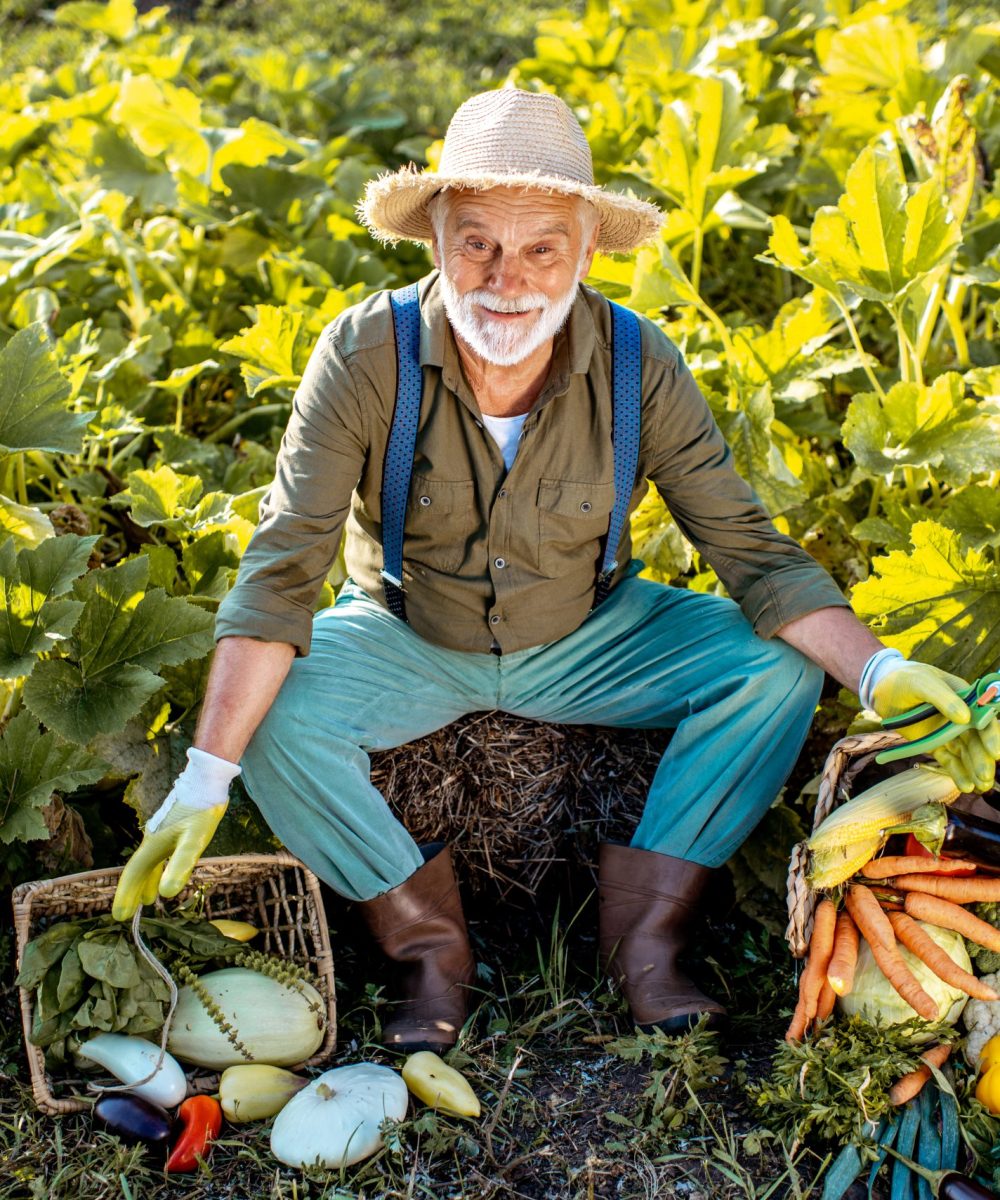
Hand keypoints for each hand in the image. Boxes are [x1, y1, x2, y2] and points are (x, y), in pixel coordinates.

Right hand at [112, 748, 241, 920]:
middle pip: (138, 871)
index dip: (125, 896)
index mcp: (153, 845)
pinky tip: (167, 875)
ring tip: (147, 900)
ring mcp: (163, 835)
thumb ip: (180, 865)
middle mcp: (153, 840)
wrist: (207, 781)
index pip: (134, 874)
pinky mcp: (174, 830)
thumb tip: (166, 893)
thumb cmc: (200, 811)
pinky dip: (160, 870)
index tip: (119, 916)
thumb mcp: (194, 840)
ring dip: (146, 882)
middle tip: (126, 914)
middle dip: (132, 892)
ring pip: (150, 864)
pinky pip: (161, 856)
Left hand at [870, 660, 999, 792]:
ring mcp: (948, 732)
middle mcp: (961, 718)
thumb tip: (964, 718)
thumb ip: (943, 698)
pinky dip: (957, 772)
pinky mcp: (934, 744)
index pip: (984, 718)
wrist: (883, 688)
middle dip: (983, 758)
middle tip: (985, 776)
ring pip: (966, 753)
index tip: (995, 752)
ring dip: (973, 769)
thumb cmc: (907, 678)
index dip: (992, 735)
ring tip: (979, 786)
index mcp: (966, 699)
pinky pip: (948, 760)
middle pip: (977, 740)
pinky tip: (965, 785)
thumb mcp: (923, 682)